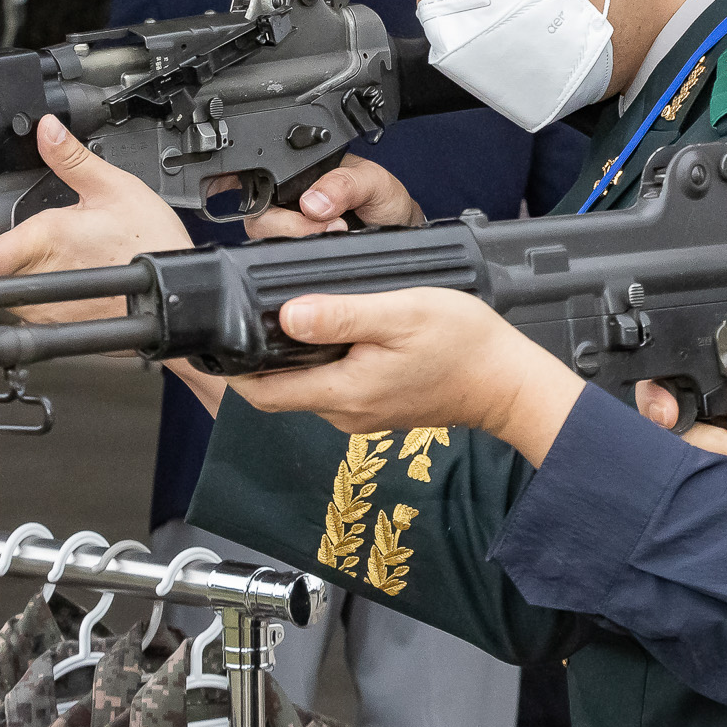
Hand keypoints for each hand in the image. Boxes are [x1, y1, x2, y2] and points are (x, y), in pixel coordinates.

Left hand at [0, 115, 191, 320]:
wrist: (179, 295)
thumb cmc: (153, 244)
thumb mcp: (114, 187)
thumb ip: (70, 158)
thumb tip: (46, 128)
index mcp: (42, 240)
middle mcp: (36, 280)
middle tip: (20, 245)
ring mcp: (46, 308)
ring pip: (9, 293)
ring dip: (18, 278)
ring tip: (57, 259)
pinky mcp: (60, 324)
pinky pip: (33, 309)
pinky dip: (41, 294)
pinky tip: (70, 278)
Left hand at [226, 288, 586, 463]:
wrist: (508, 381)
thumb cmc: (464, 345)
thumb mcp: (400, 313)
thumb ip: (341, 315)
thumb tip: (287, 314)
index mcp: (343, 391)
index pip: (263, 393)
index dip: (232, 369)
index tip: (218, 340)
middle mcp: (346, 412)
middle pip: (281, 389)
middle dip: (260, 358)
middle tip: (251, 316)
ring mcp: (363, 413)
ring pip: (308, 386)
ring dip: (294, 358)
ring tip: (292, 316)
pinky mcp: (379, 406)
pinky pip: (335, 386)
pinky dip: (323, 362)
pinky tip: (335, 332)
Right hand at [244, 155, 424, 240]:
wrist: (398, 231)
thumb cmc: (384, 199)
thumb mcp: (373, 181)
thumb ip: (344, 185)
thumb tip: (311, 202)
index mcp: (298, 170)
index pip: (260, 180)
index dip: (266, 196)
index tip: (301, 209)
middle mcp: (285, 198)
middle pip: (259, 216)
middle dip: (290, 225)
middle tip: (332, 225)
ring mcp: (286, 226)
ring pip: (266, 239)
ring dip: (298, 239)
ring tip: (337, 232)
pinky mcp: (293, 250)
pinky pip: (281, 256)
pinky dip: (302, 253)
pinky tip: (326, 246)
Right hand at [634, 365, 726, 493]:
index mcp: (707, 389)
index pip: (660, 390)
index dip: (656, 402)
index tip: (670, 415)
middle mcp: (698, 423)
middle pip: (675, 436)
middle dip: (719, 444)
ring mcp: (704, 460)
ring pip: (692, 468)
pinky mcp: (715, 491)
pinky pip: (711, 497)